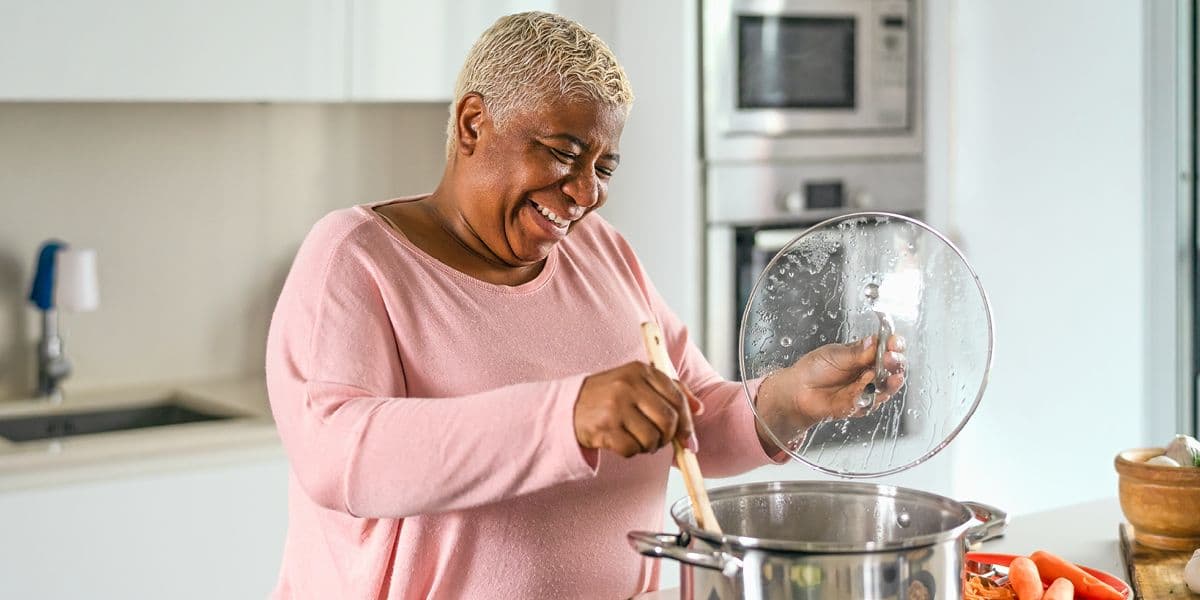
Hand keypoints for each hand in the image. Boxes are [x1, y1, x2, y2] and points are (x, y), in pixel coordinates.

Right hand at [576, 362, 702, 457]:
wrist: (567, 407)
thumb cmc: (608, 396)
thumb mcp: (637, 382)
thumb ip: (669, 390)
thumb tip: (699, 408)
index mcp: (640, 370)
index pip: (677, 397)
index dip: (688, 422)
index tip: (689, 438)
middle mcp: (628, 385)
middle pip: (668, 420)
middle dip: (669, 438)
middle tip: (660, 442)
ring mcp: (615, 406)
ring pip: (652, 438)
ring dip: (649, 446)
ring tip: (638, 439)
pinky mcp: (604, 428)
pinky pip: (632, 449)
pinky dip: (631, 452)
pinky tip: (622, 442)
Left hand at [755, 335, 905, 452]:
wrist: (798, 391)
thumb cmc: (815, 369)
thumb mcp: (834, 355)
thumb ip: (856, 352)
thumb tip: (873, 341)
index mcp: (866, 353)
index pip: (887, 347)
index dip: (894, 344)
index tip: (893, 342)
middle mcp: (871, 370)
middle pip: (893, 367)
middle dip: (896, 362)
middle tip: (890, 357)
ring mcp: (868, 389)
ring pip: (888, 387)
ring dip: (891, 381)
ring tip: (890, 375)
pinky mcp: (862, 405)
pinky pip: (872, 402)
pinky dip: (870, 395)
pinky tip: (866, 388)